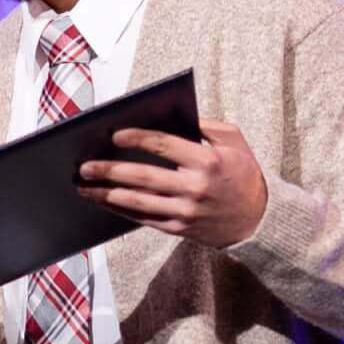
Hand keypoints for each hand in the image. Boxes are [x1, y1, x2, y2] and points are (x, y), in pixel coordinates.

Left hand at [78, 119, 268, 247]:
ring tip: (84, 187)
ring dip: (106, 194)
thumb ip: (205, 126)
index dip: (136, 139)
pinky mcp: (180, 229)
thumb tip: (171, 114)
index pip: (163, 145)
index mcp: (207, 161)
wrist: (259, 219)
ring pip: (138, 202)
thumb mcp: (234, 141)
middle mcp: (194, 187)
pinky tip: (104, 202)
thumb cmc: (244, 174)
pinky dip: (121, 210)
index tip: (114, 135)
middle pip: (142, 177)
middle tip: (85, 166)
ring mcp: (185, 211)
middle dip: (109, 171)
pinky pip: (144, 219)